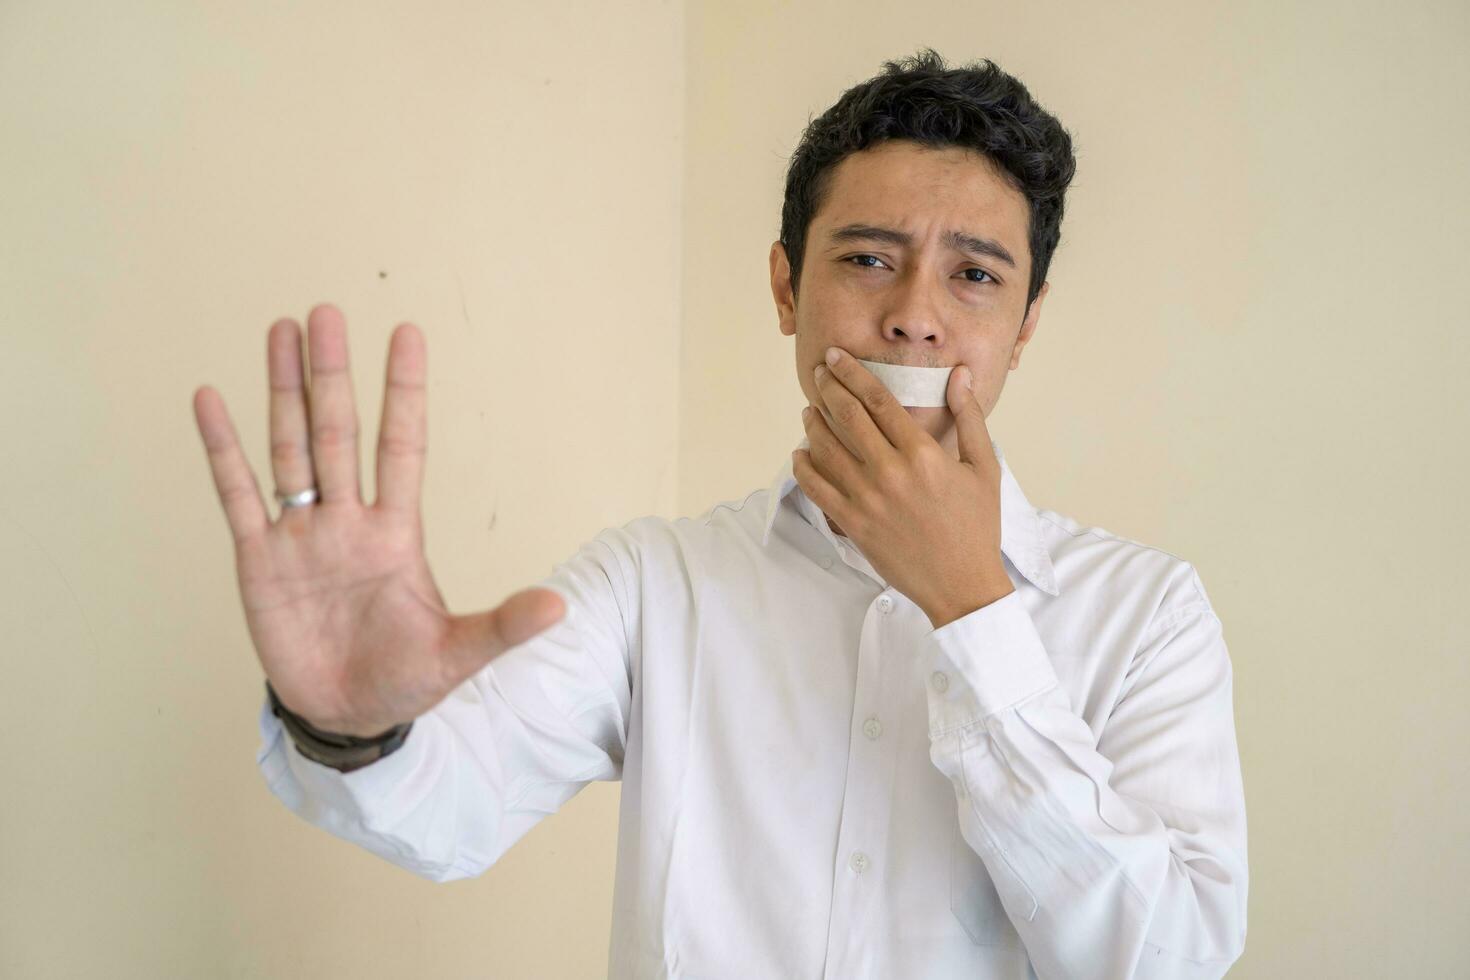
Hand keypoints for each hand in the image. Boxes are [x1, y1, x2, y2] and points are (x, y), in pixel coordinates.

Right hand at [192, 303, 566, 736]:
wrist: (348, 716)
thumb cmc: (406, 679)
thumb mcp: (457, 655)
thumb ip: (501, 626)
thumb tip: (559, 607)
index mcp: (397, 533)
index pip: (401, 446)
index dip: (403, 392)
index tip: (407, 332)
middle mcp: (347, 520)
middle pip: (336, 432)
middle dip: (332, 375)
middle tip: (326, 312)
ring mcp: (301, 534)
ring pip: (289, 448)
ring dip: (283, 393)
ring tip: (281, 331)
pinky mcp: (258, 559)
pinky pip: (237, 494)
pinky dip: (222, 449)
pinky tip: (210, 399)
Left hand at [793, 347, 1013, 627]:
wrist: (962, 584)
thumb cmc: (977, 525)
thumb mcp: (984, 467)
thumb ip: (969, 417)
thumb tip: (960, 374)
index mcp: (923, 454)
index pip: (878, 400)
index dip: (853, 373)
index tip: (836, 357)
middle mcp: (891, 472)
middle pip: (847, 416)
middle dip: (828, 387)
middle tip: (818, 372)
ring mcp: (868, 500)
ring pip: (826, 449)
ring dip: (813, 424)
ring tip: (810, 410)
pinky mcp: (853, 524)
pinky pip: (817, 488)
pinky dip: (804, 467)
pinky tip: (801, 454)